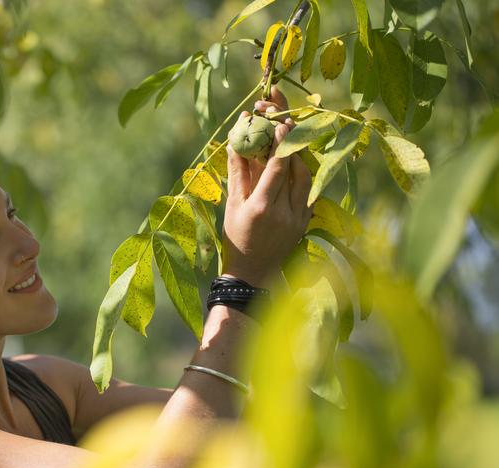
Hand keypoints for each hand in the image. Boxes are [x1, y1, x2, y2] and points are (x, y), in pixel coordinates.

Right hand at [221, 86, 312, 288]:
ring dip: (298, 155)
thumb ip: (237, 171)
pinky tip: (293, 163)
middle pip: (295, 167)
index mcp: (262, 207)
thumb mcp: (232, 205)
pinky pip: (308, 190)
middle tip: (285, 120)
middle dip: (291, 141)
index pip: (278, 167)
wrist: (252, 273)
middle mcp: (285, 212)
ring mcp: (299, 217)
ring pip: (305, 177)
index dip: (282, 141)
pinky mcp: (306, 221)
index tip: (281, 120)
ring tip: (288, 139)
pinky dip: (301, 173)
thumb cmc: (236, 237)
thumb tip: (237, 138)